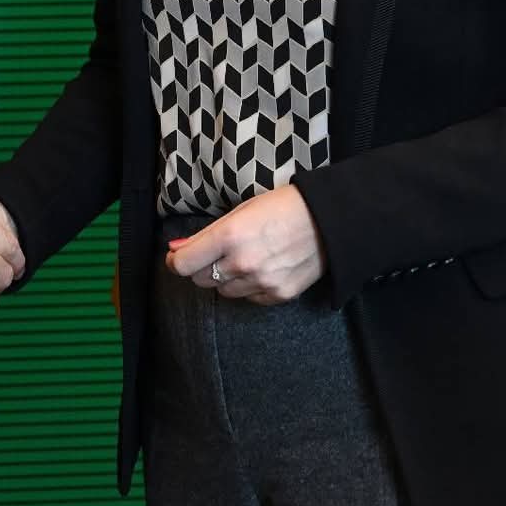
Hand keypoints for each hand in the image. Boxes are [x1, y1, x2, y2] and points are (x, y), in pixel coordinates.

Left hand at [163, 184, 324, 303]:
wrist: (329, 220)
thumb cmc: (283, 207)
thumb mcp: (239, 211)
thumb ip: (205, 234)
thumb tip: (176, 249)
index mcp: (229, 235)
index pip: (183, 264)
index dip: (176, 261)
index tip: (178, 257)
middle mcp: (242, 263)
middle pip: (201, 279)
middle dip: (202, 267)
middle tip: (217, 252)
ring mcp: (261, 282)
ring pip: (224, 291)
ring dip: (226, 277)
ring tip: (246, 257)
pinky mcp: (278, 295)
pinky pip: (249, 298)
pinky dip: (249, 287)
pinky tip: (263, 267)